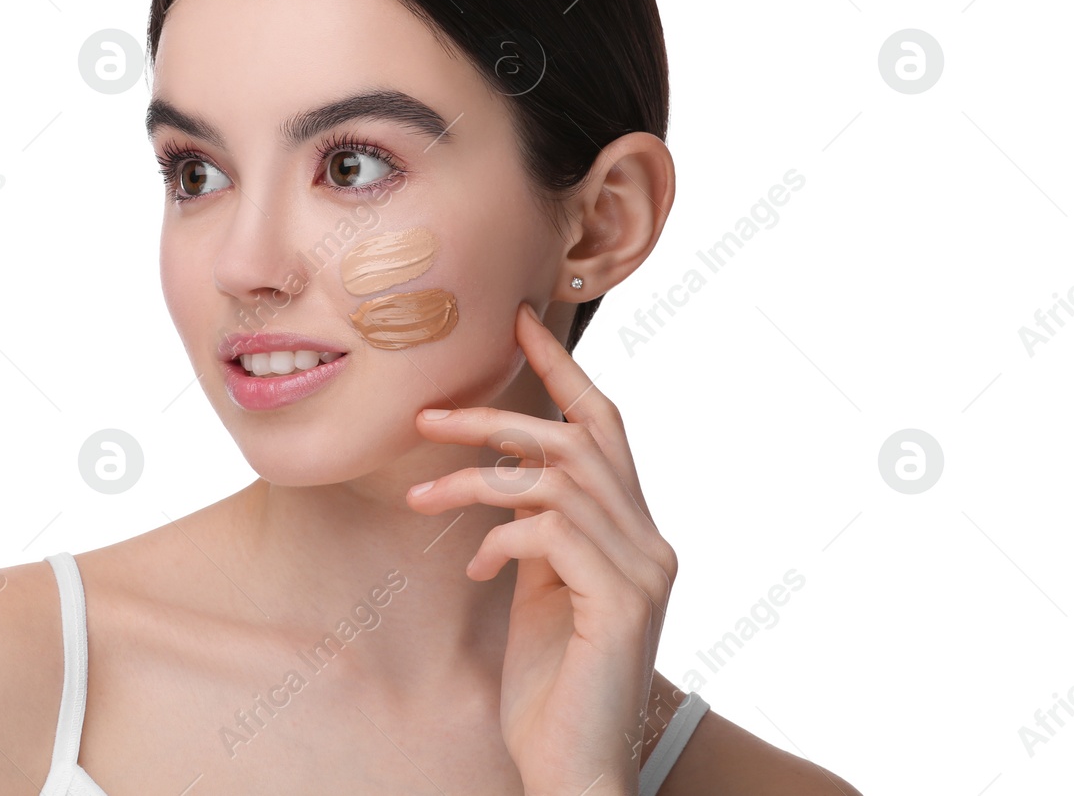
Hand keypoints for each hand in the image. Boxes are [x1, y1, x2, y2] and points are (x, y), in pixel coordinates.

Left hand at [406, 301, 676, 795]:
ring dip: (477, 480)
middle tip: (427, 417)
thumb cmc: (549, 682)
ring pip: (555, 480)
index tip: (520, 322)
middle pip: (576, 439)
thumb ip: (537, 532)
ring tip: (422, 498)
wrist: (574, 766)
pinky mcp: (622, 602)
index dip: (564, 369)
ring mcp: (643, 571)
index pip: (605, 426)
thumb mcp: (538, 589)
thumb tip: (501, 480)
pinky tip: (474, 567)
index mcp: (632, 531)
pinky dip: (501, 538)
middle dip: (496, 417)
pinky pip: (550, 533)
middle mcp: (651, 541)